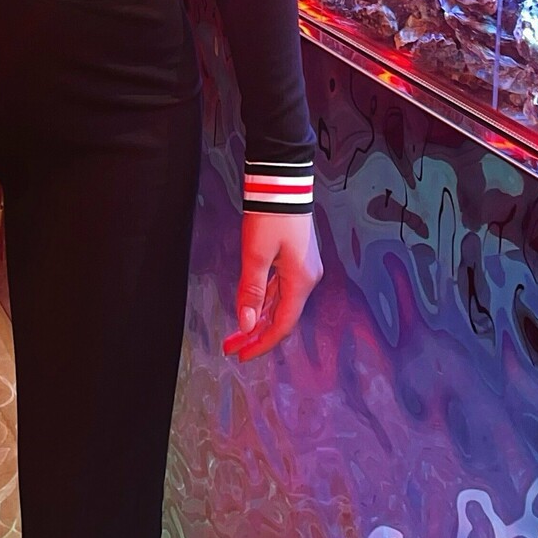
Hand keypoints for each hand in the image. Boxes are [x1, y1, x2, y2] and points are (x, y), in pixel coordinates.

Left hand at [222, 209, 321, 360]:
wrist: (283, 182)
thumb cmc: (271, 214)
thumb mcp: (256, 254)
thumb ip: (251, 290)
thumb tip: (246, 324)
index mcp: (300, 281)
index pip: (281, 325)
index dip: (261, 343)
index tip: (240, 355)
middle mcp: (306, 278)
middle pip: (281, 317)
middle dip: (256, 334)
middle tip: (231, 346)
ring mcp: (302, 268)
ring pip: (279, 303)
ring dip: (258, 318)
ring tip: (236, 331)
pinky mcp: (295, 258)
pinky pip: (280, 289)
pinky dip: (264, 301)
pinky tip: (250, 307)